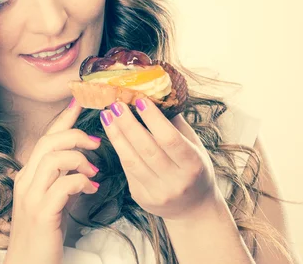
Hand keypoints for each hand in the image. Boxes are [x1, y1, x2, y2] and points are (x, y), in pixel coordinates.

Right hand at [5, 98, 100, 263]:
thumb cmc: (44, 234)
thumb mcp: (53, 200)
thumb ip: (63, 179)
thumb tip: (84, 163)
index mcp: (28, 175)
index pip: (45, 138)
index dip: (63, 118)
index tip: (79, 101)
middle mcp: (26, 181)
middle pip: (48, 142)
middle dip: (75, 135)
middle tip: (97, 142)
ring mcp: (31, 196)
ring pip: (53, 158)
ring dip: (80, 159)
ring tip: (94, 172)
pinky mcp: (42, 213)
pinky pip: (63, 185)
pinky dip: (81, 182)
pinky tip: (92, 189)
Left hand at [99, 97, 217, 221]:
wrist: (193, 208)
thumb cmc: (195, 169)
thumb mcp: (194, 146)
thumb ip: (176, 124)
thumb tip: (156, 94)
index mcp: (193, 165)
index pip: (170, 139)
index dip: (153, 119)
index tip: (139, 99)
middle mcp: (176, 181)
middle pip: (146, 149)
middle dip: (128, 124)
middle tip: (116, 103)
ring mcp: (157, 193)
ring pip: (131, 160)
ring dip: (116, 135)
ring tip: (107, 115)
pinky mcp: (142, 198)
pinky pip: (127, 170)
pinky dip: (119, 148)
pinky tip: (112, 132)